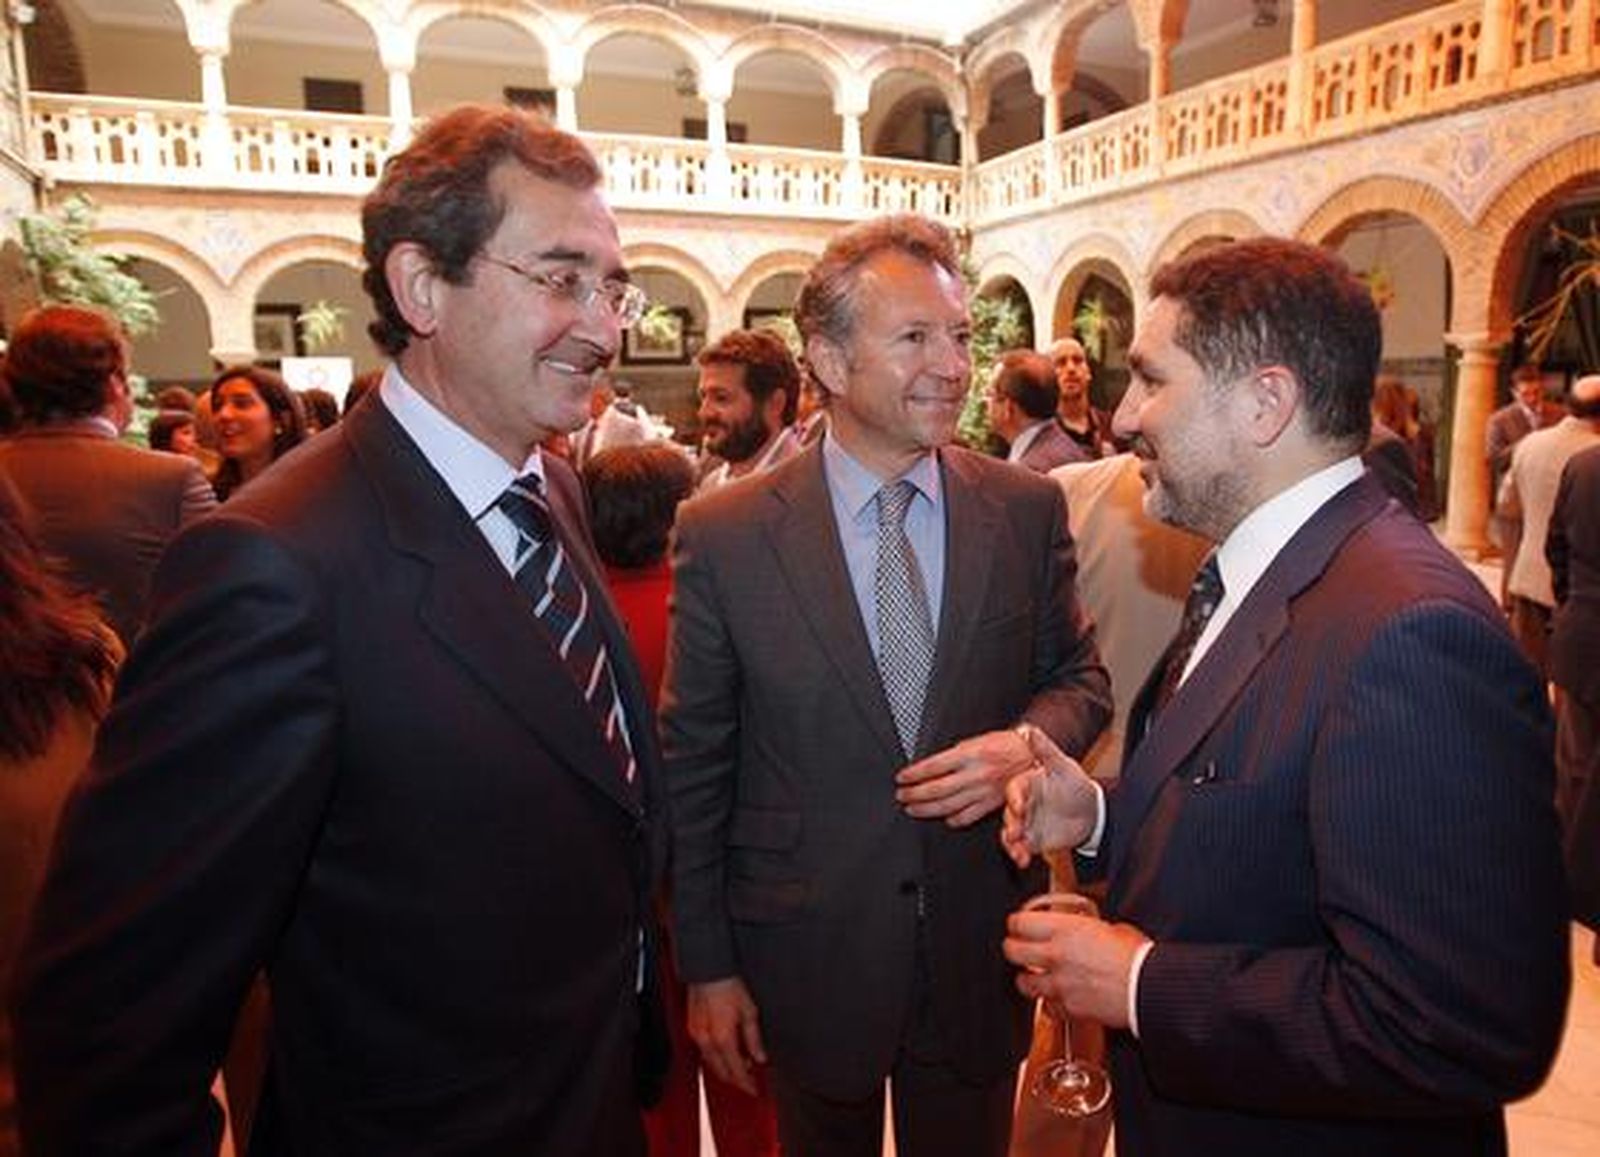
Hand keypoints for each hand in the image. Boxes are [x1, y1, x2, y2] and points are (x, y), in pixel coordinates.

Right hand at [686, 977, 766, 1094]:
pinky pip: (703, 1051)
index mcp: (723, 1039)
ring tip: (740, 1063)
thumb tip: (760, 1058)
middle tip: (748, 1079)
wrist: (709, 970)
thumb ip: (754, 1039)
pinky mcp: (691, 1028)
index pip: (736, 1071)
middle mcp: (707, 1041)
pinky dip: (715, 1056)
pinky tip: (725, 1050)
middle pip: (720, 1071)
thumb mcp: (749, 1012)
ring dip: (724, 1068)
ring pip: (710, 1063)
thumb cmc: (729, 987)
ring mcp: (697, 1035)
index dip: (746, 1083)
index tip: (754, 1089)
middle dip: (735, 1079)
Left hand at [896, 727, 1034, 826]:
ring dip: (926, 809)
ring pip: (948, 805)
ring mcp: (983, 791)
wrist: (1031, 755)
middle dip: (914, 794)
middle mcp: (974, 774)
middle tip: (901, 795)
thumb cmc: (1003, 745)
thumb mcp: (975, 740)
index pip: (932, 766)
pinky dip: (953, 819)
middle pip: (936, 789)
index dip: (913, 774)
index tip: (901, 778)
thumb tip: (930, 767)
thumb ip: (954, 754)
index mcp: (969, 754)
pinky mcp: (991, 804)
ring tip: (912, 809)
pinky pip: (968, 816)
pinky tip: (943, 818)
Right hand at [1000, 725, 1098, 866]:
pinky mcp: (1031, 840)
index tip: (1018, 804)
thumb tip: (1030, 730)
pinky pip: (1020, 848)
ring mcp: (1026, 823)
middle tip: (1014, 831)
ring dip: (1011, 842)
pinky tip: (1022, 859)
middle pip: (1009, 814)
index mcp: (1027, 784)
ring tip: (1017, 850)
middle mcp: (1023, 804)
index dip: (1014, 796)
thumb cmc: (1075, 785)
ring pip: (1011, 832)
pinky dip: (1019, 854)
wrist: (1090, 812)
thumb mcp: (1063, 766)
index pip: (1015, 789)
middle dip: (1010, 823)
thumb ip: (1046, 750)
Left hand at [1003, 908, 1148, 1028]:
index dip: (1016, 923)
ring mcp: (1059, 984)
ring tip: (1033, 975)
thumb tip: (1088, 932)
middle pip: (1011, 951)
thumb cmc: (1137, 958)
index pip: (1019, 923)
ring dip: (1026, 978)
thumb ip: (1090, 930)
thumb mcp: (1113, 928)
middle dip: (1013, 948)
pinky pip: (1047, 1006)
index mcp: (1065, 930)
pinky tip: (1057, 995)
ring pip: (1023, 983)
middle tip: (1018, 947)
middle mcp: (1055, 956)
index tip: (1018, 925)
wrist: (1149, 989)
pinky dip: (1049, 1001)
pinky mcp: (1068, 1008)